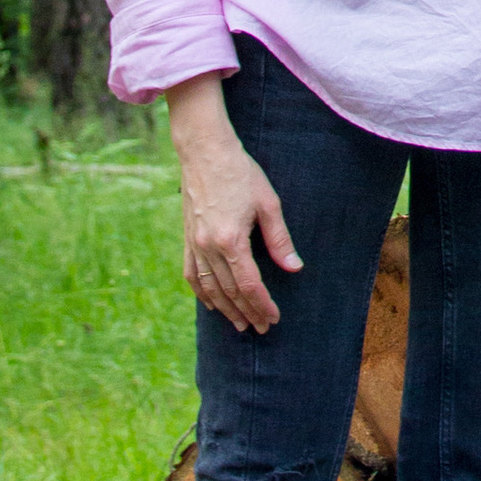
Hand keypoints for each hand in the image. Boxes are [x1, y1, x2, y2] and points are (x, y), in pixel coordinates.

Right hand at [167, 74, 299, 334]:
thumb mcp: (268, 203)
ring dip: (225, 309)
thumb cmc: (241, 173)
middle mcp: (208, 247)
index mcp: (231, 240)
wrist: (205, 152)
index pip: (249, 284)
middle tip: (262, 328)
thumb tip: (294, 268)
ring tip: (240, 324)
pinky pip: (191, 275)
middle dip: (247, 312)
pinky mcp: (186, 239)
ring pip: (210, 288)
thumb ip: (280, 239)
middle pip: (230, 291)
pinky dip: (202, 293)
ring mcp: (194, 245)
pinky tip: (211, 303)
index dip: (263, 304)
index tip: (274, 318)